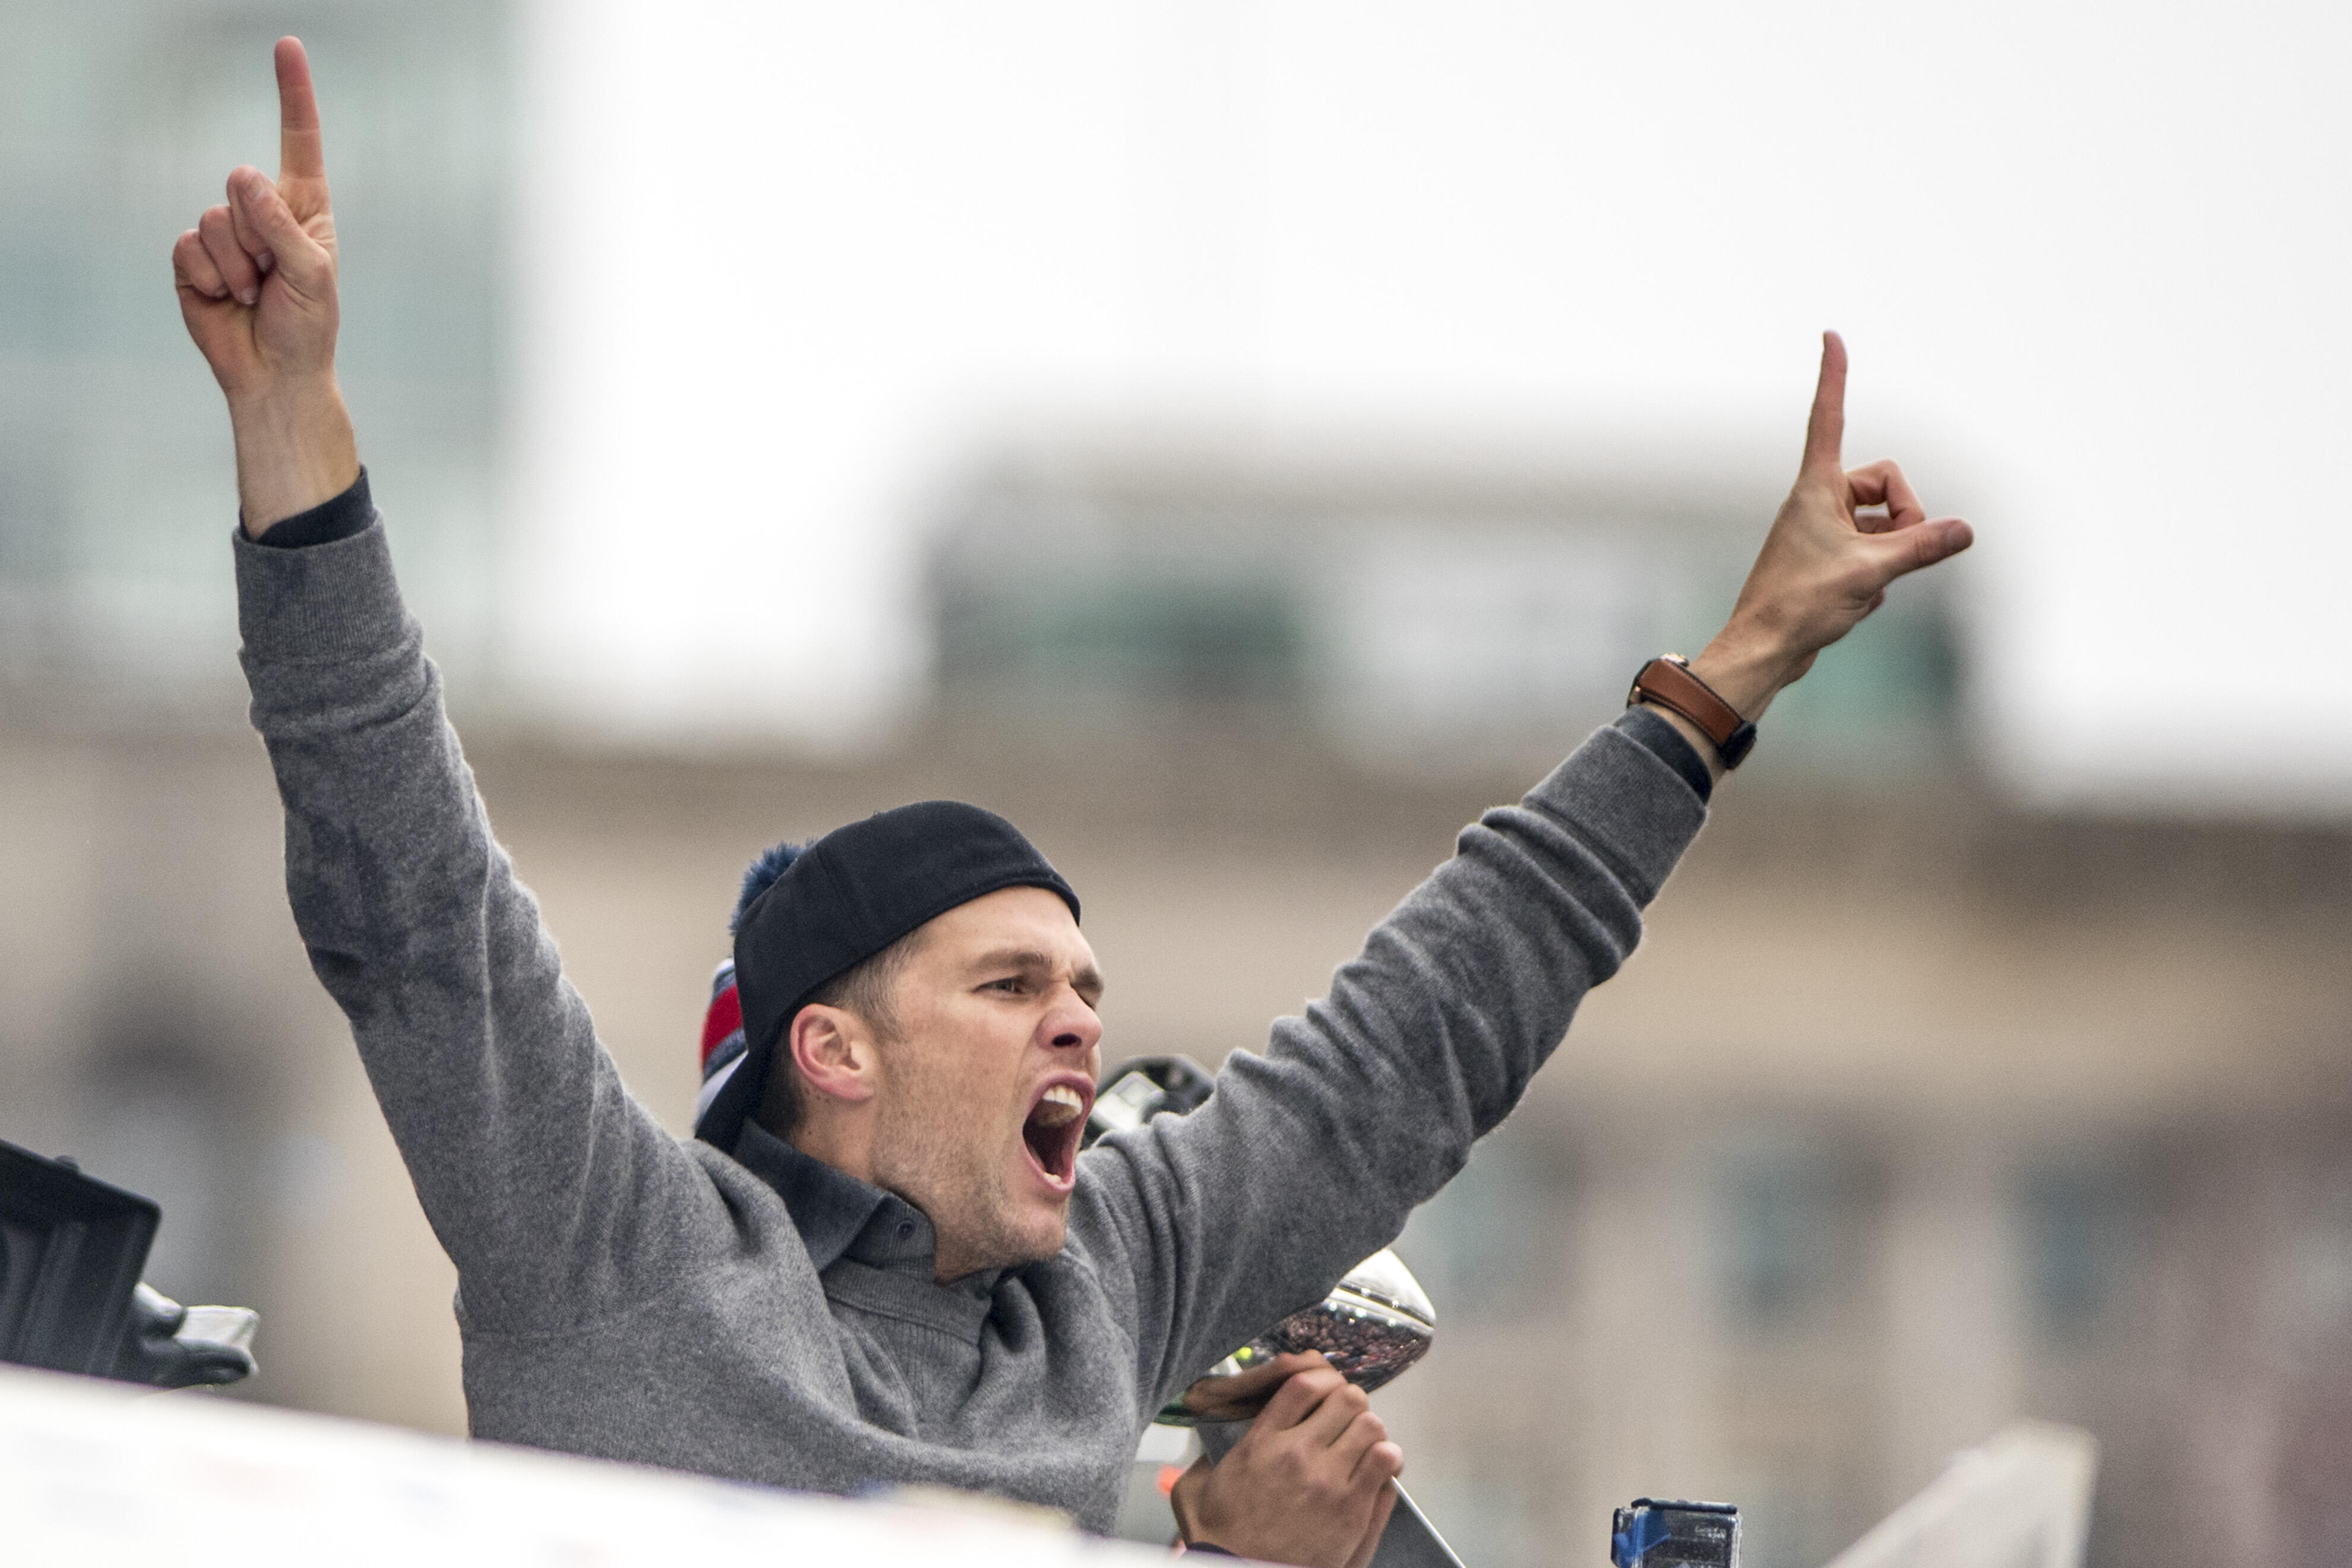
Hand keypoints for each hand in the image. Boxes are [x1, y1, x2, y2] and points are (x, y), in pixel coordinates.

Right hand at [171, 37, 357, 534]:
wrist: (275, 374)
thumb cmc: (308, 326)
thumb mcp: (312, 275)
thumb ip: (281, 225)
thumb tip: (242, 174)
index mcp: (305, 209)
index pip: (298, 141)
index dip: (292, 94)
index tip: (287, 46)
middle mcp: (263, 212)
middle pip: (241, 186)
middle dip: (257, 236)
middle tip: (273, 278)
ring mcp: (226, 234)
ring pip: (213, 219)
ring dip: (235, 265)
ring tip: (254, 294)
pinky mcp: (193, 258)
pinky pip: (188, 246)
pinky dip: (210, 278)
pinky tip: (226, 299)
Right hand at [1171, 1355, 1404, 1567]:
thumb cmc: (1223, 1538)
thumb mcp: (1197, 1486)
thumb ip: (1208, 1452)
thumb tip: (1215, 1426)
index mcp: (1261, 1443)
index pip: (1304, 1383)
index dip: (1323, 1380)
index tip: (1325, 1390)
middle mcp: (1296, 1455)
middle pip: (1346, 1397)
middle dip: (1349, 1405)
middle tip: (1346, 1421)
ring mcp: (1326, 1482)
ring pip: (1370, 1424)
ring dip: (1369, 1431)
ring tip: (1362, 1446)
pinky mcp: (1351, 1510)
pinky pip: (1385, 1461)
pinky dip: (1387, 1459)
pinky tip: (1376, 1468)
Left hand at [1662, 333, 1973, 761]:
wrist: (1765, 649)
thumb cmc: (1800, 605)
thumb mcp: (1872, 572)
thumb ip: (1923, 547)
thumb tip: (1966, 530)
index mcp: (1815, 489)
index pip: (1829, 418)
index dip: (1834, 377)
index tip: (1831, 337)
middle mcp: (1817, 502)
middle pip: (1887, 485)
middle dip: (1905, 518)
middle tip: (1892, 556)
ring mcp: (1823, 532)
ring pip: (1885, 526)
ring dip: (1888, 557)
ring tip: (1859, 587)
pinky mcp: (1829, 560)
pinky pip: (1874, 557)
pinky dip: (1875, 579)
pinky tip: (1852, 604)